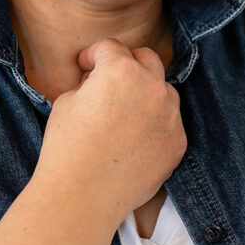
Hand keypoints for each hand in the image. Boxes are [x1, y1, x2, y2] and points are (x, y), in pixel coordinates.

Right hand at [34, 39, 185, 221]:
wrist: (82, 196)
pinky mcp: (178, 142)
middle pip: (146, 59)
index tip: (86, 66)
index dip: (93, 55)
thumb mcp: (67, 101)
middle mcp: (151, 87)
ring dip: (145, 93)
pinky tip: (133, 140)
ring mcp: (170, 116)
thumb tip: (100, 81)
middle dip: (126, 64)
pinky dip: (154, 123)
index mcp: (120, 71)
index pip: (111, 47)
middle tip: (109, 81)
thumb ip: (90, 83)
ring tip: (123, 114)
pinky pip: (169, 122)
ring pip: (163, 90)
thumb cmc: (67, 148)